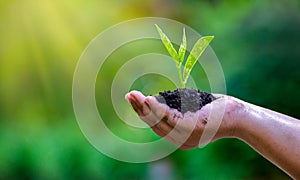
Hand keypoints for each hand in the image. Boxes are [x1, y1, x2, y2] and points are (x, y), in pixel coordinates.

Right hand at [125, 90, 239, 149]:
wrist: (241, 118)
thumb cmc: (219, 112)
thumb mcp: (195, 111)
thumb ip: (180, 110)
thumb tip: (165, 101)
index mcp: (180, 137)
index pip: (157, 126)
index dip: (144, 113)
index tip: (135, 101)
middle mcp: (181, 140)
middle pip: (155, 124)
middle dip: (140, 109)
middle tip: (128, 95)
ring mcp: (187, 135)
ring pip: (160, 121)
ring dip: (145, 107)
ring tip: (134, 96)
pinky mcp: (193, 128)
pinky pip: (171, 118)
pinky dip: (158, 109)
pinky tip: (149, 99)